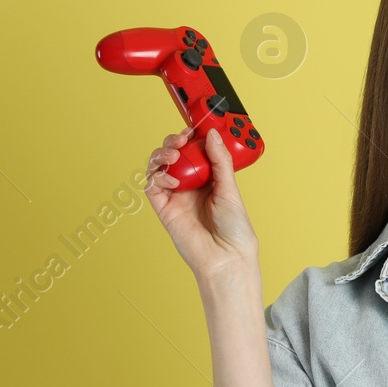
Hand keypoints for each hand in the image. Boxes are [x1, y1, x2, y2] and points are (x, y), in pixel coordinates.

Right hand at [144, 126, 258, 282]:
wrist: (227, 257)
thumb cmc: (235, 229)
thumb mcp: (230, 188)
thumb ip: (220, 161)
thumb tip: (212, 135)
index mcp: (208, 178)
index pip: (193, 150)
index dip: (189, 137)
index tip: (192, 129)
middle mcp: (190, 186)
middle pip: (172, 155)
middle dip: (173, 142)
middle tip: (181, 139)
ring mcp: (176, 197)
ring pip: (158, 167)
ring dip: (161, 155)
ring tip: (173, 154)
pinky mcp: (164, 209)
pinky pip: (153, 186)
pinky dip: (158, 176)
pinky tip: (172, 178)